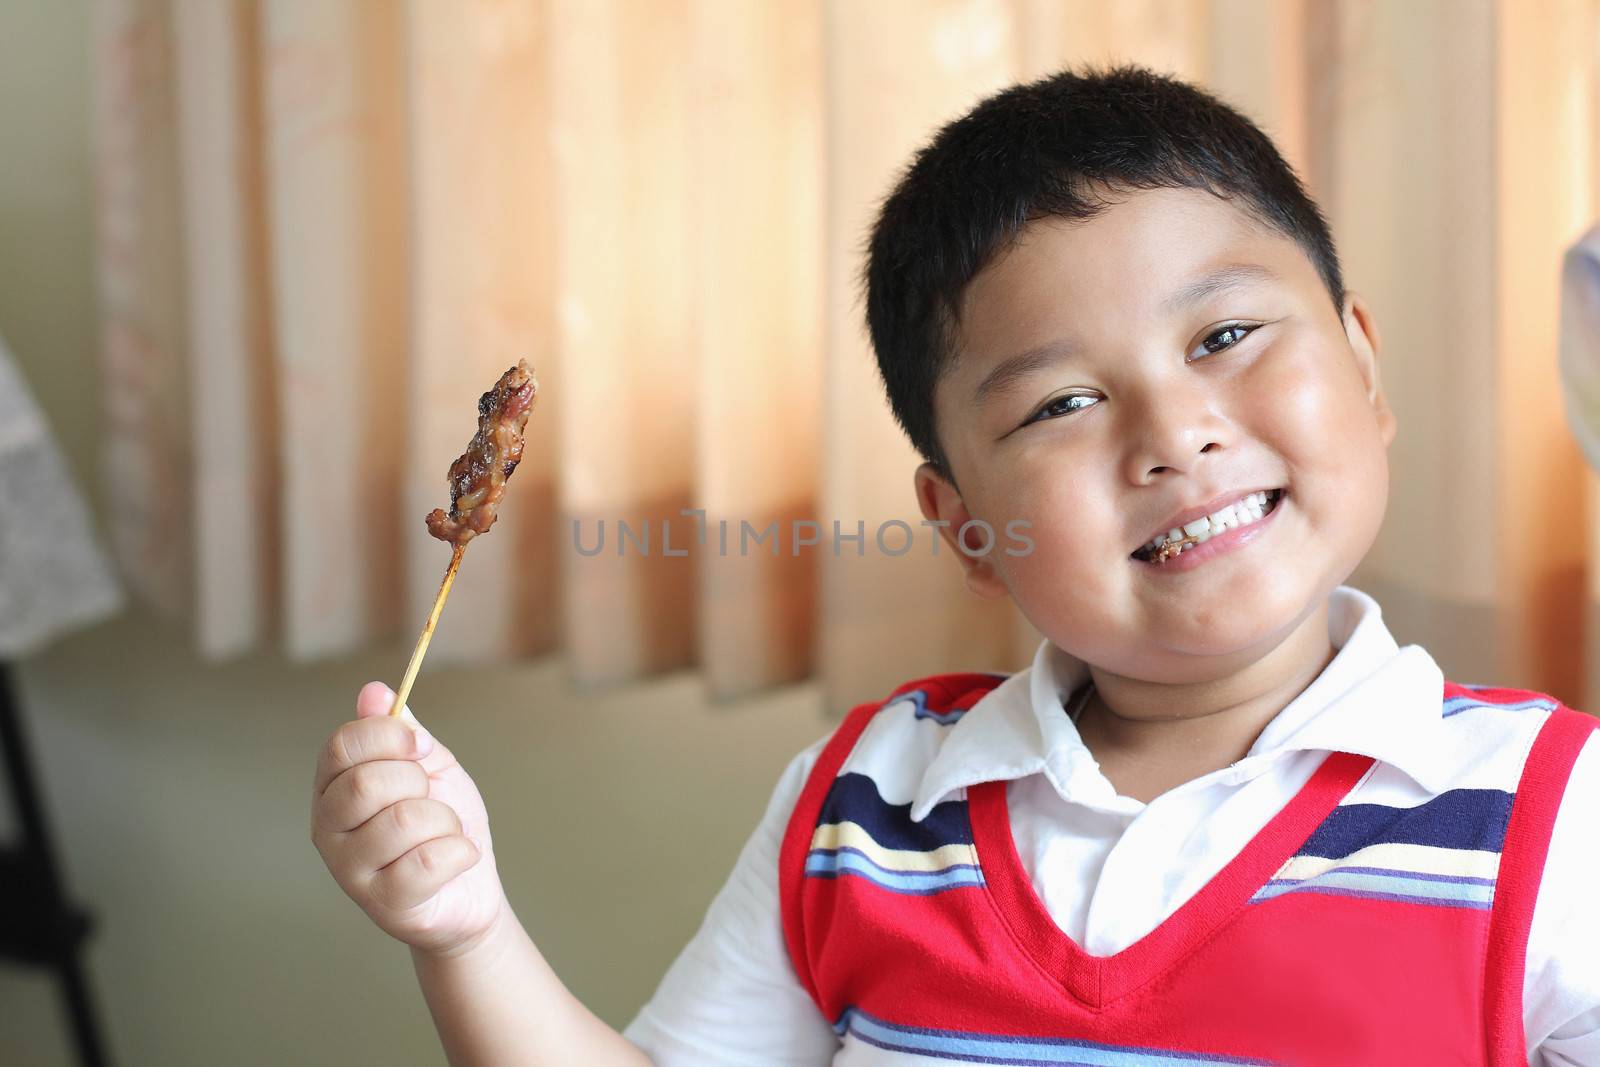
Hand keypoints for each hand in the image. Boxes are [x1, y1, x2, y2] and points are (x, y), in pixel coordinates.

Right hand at [311, 683, 507, 957]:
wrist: (470, 886)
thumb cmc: (442, 822)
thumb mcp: (428, 766)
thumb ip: (400, 730)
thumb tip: (373, 690)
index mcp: (333, 787)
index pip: (342, 746)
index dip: (389, 736)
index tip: (421, 746)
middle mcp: (327, 828)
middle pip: (366, 784)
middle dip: (418, 782)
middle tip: (430, 798)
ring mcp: (349, 870)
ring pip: (403, 821)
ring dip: (444, 820)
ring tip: (444, 832)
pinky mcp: (382, 904)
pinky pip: (427, 862)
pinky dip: (459, 851)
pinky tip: (458, 857)